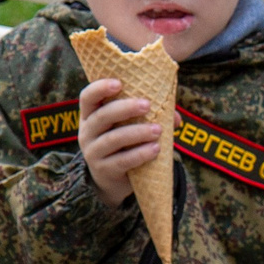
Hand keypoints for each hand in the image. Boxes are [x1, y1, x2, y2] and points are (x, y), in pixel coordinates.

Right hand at [80, 76, 166, 208]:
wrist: (115, 180)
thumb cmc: (125, 144)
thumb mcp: (131, 127)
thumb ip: (150, 117)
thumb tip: (176, 118)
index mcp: (90, 115)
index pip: (87, 97)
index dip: (99, 88)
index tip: (118, 83)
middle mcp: (87, 133)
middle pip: (101, 116)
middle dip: (125, 109)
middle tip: (147, 105)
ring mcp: (93, 153)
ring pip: (113, 139)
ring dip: (137, 132)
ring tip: (157, 130)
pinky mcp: (104, 171)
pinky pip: (121, 161)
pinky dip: (140, 154)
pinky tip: (155, 149)